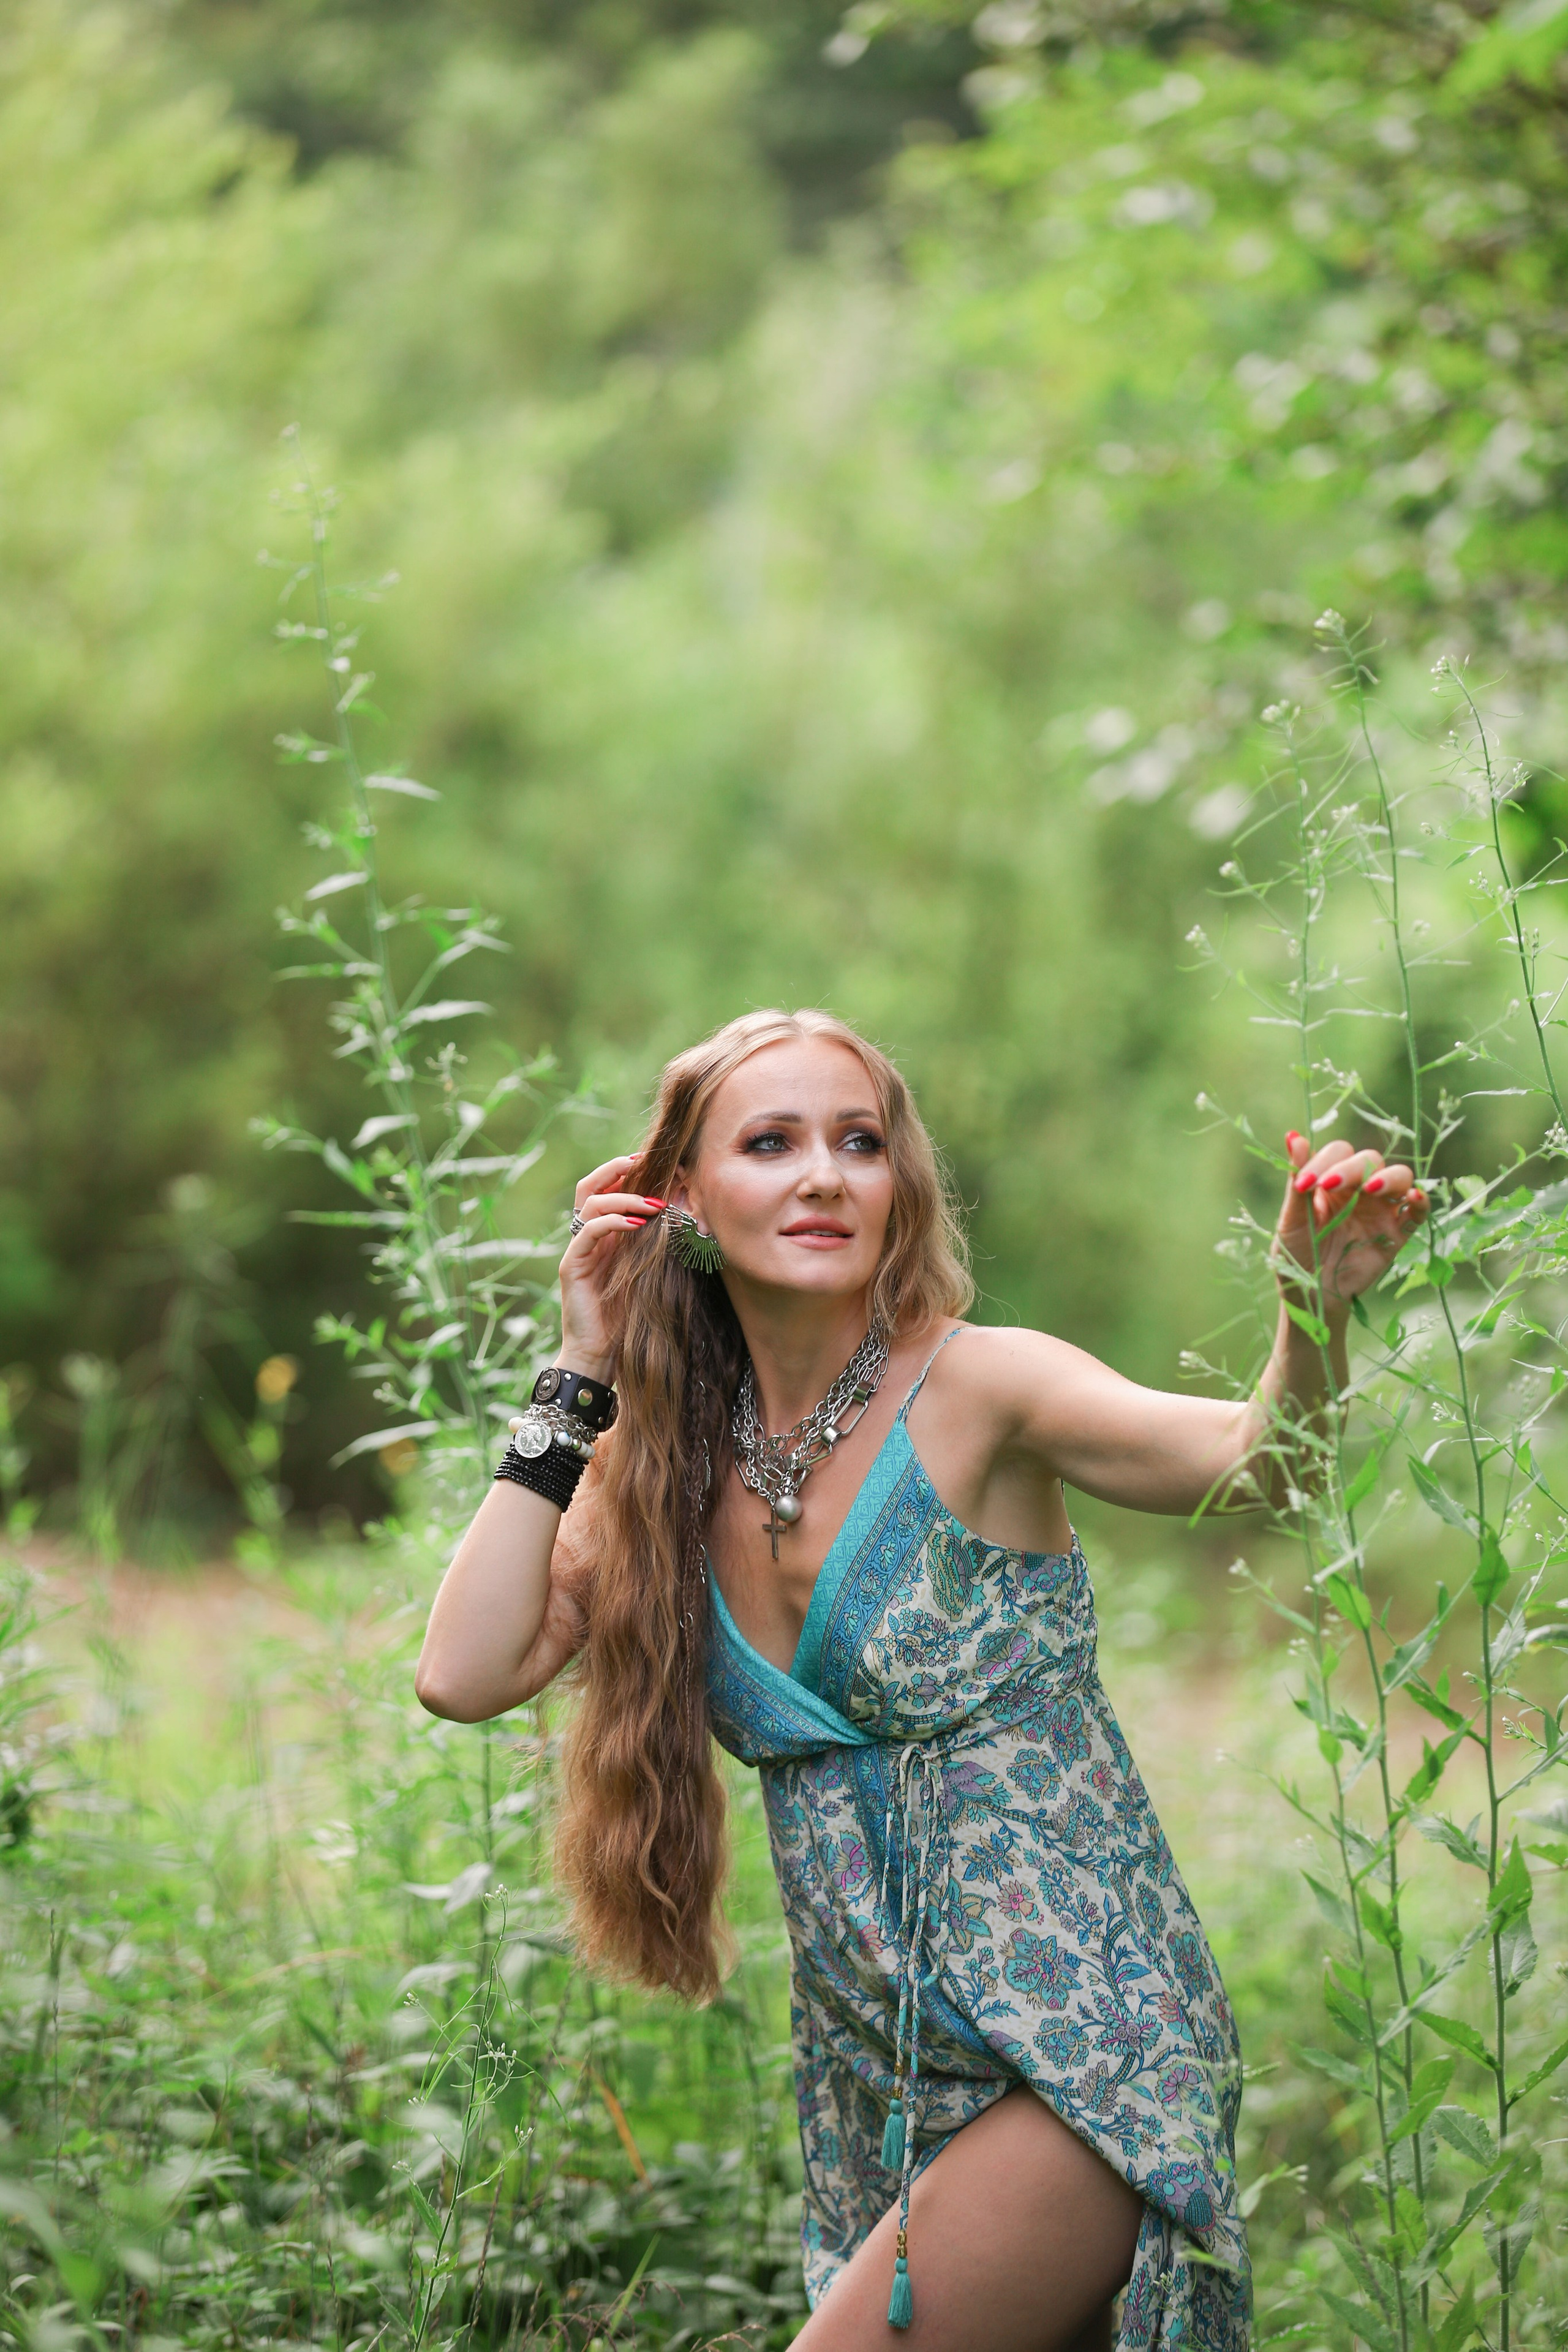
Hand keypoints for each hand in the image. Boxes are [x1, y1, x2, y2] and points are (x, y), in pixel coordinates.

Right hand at [557, 1154, 665, 1376]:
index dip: (624, 1171)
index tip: (654, 1161)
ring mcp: (577, 1250)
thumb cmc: (628, 1317)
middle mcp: (586, 1238)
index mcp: (603, 1236)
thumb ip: (655, 1244)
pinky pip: (588, 1232)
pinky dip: (613, 1221)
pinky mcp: (572, 1266)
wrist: (601, 1355)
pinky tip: (637, 1223)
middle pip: (589, 1187)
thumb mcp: (647, 1272)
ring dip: (624, 1196)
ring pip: (590, 1204)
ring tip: (653, 1202)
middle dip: (615, 1169)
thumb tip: (684, 1215)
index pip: (605, 1189)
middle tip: (644, 1162)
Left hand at [1275, 1132, 1427, 1310]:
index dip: (1324, 1160)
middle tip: (1328, 1185)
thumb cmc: (1296, 1254)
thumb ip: (1297, 1179)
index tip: (1305, 1184)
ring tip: (1370, 1188)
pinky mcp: (1397, 1233)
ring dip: (1388, 1177)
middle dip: (1351, 1167)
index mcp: (1332, 1180)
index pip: (1339, 1152)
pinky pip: (1418, 1212)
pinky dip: (1421, 1201)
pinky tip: (1412, 1197)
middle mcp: (1360, 1190)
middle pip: (1370, 1159)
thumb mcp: (1291, 1218)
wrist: (1310, 1295)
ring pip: (1400, 1177)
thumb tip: (1293, 1135)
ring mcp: (1381, 1210)